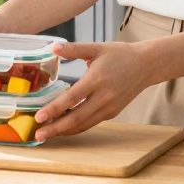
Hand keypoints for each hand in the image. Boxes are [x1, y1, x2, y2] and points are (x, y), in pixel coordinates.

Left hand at [32, 41, 152, 142]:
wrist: (146, 65)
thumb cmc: (119, 54)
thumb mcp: (96, 48)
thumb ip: (73, 49)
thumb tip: (52, 47)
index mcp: (97, 79)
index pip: (72, 98)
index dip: (54, 109)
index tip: (39, 117)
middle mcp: (103, 97)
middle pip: (76, 118)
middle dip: (55, 128)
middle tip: (38, 135)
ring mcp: (109, 107)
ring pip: (83, 125)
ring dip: (64, 131)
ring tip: (46, 134)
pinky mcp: (112, 113)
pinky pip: (91, 123)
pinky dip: (76, 128)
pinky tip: (62, 128)